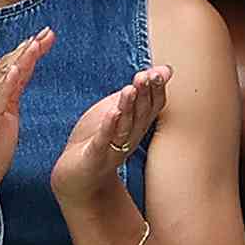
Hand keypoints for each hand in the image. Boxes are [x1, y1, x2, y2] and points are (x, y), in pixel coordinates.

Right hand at [0, 28, 53, 216]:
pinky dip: (6, 84)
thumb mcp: (3, 117)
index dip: (26, 49)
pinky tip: (17, 70)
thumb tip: (22, 71)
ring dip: (19, 60)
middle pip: (5, 66)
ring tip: (35, 44)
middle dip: (27, 48)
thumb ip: (11, 93)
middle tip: (47, 33)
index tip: (45, 35)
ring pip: (0, 78)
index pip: (7, 65)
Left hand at [50, 65, 170, 204]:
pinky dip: (109, 127)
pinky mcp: (95, 156)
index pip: (152, 106)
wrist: (78, 176)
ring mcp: (113, 148)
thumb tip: (166, 69)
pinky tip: (112, 113)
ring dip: (128, 107)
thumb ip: (140, 91)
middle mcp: (130, 137)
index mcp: (137, 125)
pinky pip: (104, 140)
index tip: (159, 73)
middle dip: (144, 95)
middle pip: (140, 114)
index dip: (156, 90)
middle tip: (145, 76)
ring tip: (130, 89)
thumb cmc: (100, 139)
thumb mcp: (121, 110)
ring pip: (124, 126)